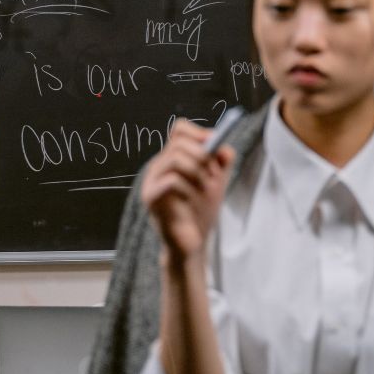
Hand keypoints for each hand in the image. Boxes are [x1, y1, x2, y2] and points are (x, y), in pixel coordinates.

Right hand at [140, 119, 234, 262]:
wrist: (192, 244)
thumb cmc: (200, 212)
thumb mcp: (217, 182)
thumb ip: (222, 161)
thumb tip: (223, 147)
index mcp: (172, 159)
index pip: (179, 130)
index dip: (199, 133)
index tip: (215, 148)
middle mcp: (159, 166)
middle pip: (179, 142)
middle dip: (203, 155)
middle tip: (215, 173)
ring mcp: (151, 181)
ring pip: (174, 158)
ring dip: (197, 170)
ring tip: (207, 187)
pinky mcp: (150, 198)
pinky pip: (171, 181)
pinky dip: (188, 187)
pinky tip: (193, 199)